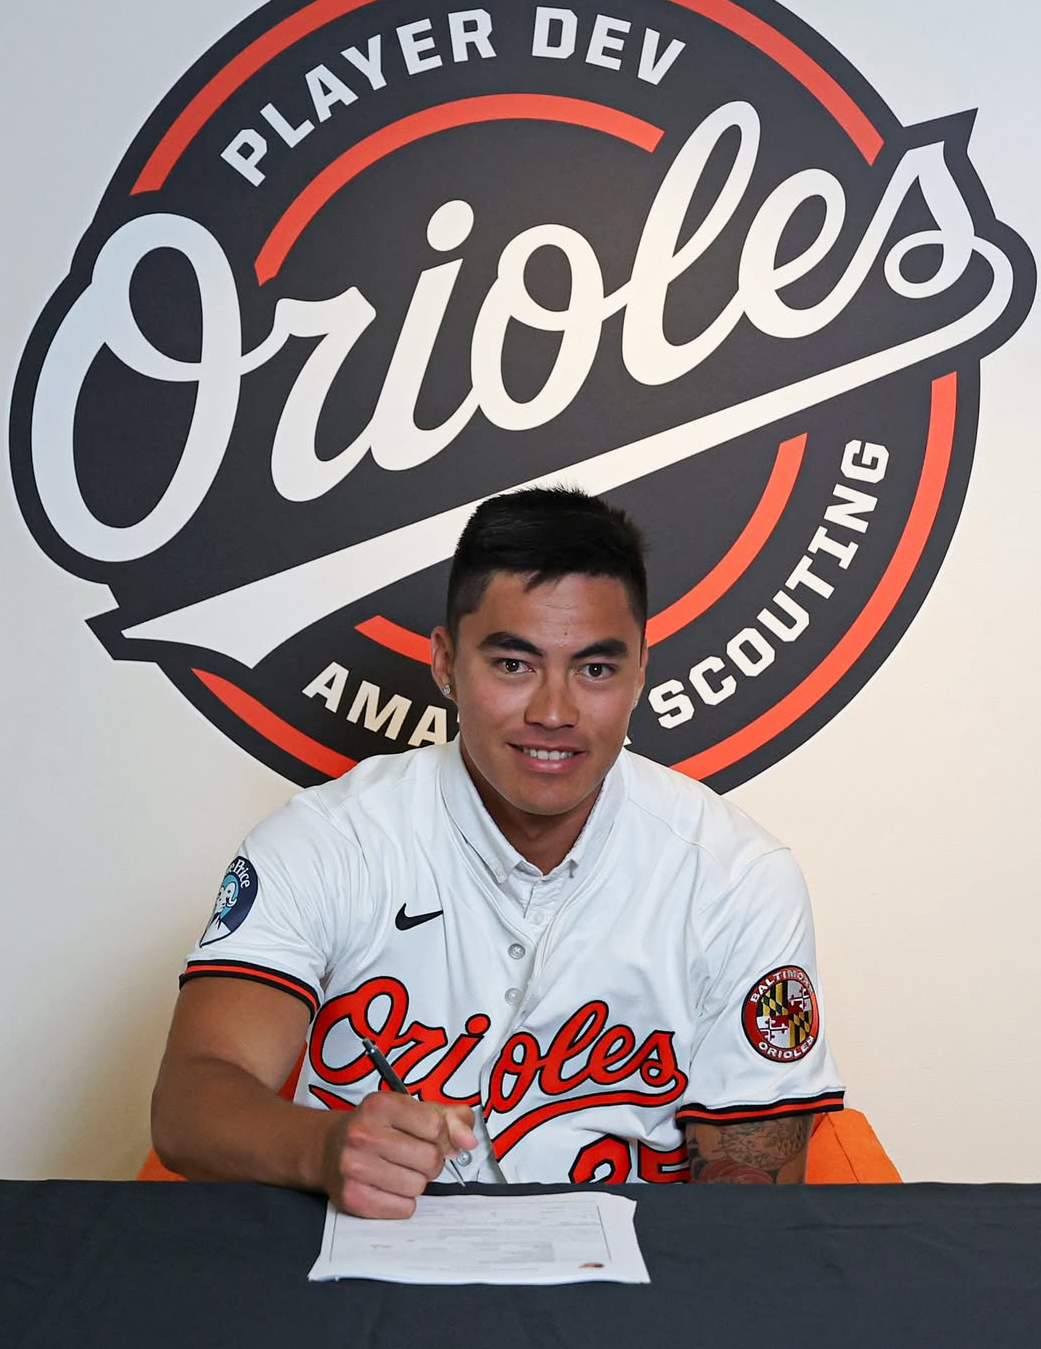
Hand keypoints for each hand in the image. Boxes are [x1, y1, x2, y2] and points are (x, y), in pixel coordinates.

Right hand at [320, 1092, 476, 1217]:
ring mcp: (355, 1166)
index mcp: (381, 1104)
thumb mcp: (411, 1110)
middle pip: (430, 1159)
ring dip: (416, 1182)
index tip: (432, 1138)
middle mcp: (364, 1133)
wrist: (327, 1148)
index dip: (443, 1137)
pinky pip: (403, 1208)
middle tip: (412, 1156)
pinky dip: (402, 1201)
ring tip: (398, 1170)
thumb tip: (468, 1140)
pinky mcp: (352, 1197)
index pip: (436, 1126)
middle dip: (430, 1161)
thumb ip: (449, 1118)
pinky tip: (387, 1186)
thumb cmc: (376, 1127)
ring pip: (418, 1186)